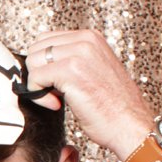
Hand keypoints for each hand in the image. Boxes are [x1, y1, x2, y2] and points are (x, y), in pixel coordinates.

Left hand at [22, 30, 154, 160]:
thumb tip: (40, 62)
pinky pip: (35, 78)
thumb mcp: (93, 70)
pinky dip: (38, 95)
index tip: (54, 83)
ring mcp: (79, 53)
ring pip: (32, 62)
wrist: (130, 125)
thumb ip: (71, 59)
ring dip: (38, 84)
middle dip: (38, 72)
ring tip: (57, 98)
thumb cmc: (112, 106)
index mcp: (91, 37)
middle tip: (54, 92)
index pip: (46, 39)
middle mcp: (86, 40)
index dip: (43, 64)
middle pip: (36, 48)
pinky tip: (56, 104)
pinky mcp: (71, 70)